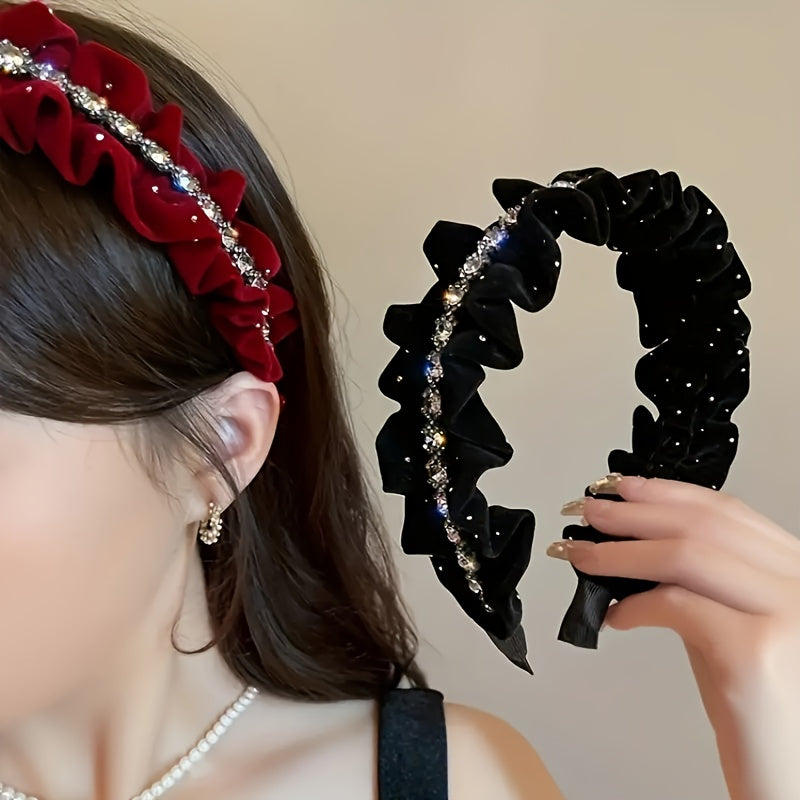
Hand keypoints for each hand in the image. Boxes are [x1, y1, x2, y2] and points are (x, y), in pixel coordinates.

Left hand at [548, 476, 799, 799]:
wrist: (784, 767)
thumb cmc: (756, 700)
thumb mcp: (729, 619)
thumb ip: (697, 581)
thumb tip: (629, 546)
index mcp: (791, 569)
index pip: (726, 510)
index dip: (665, 492)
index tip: (621, 488)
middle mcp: (798, 583)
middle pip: (701, 524)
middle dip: (633, 513)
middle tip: (587, 511)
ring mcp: (784, 613)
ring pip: (685, 556)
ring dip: (620, 552)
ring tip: (583, 556)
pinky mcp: (755, 651)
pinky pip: (677, 605)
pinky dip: (634, 604)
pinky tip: (614, 616)